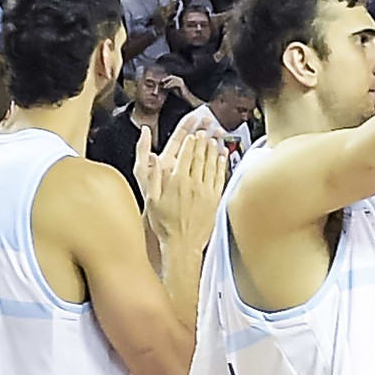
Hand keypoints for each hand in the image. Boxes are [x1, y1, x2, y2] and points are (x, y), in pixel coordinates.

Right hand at [141, 107, 231, 251]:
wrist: (182, 244)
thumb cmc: (164, 224)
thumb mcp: (151, 199)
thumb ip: (153, 176)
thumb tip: (154, 157)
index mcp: (176, 181)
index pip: (185, 155)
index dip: (191, 141)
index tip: (193, 133)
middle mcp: (193, 183)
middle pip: (200, 156)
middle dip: (203, 141)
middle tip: (206, 130)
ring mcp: (206, 191)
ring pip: (212, 164)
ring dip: (213, 150)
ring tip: (215, 138)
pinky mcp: (215, 200)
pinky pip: (220, 177)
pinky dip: (222, 165)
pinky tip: (223, 157)